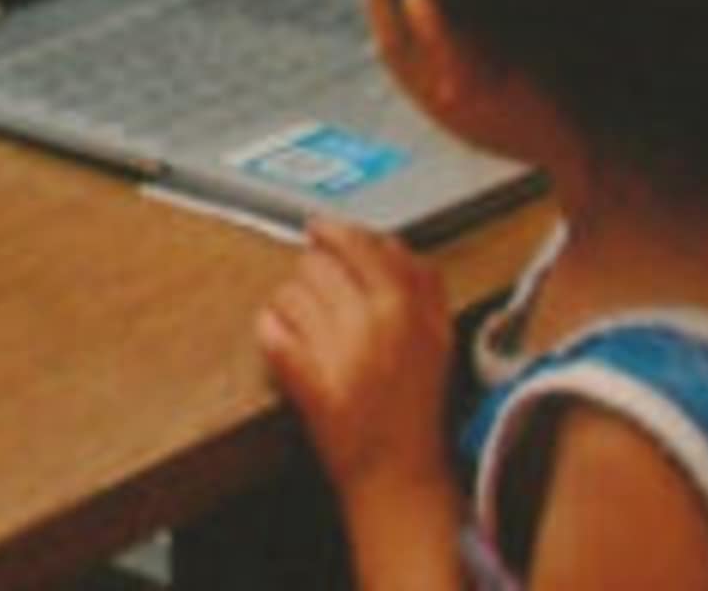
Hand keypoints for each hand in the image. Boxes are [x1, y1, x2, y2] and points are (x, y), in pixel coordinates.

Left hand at [259, 221, 460, 580]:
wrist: (397, 474)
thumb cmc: (417, 410)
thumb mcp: (439, 339)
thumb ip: (422, 286)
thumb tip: (392, 244)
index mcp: (407, 307)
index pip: (359, 243)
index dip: (335, 235)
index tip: (322, 233)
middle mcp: (371, 321)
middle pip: (315, 263)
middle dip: (313, 278)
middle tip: (322, 302)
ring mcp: (335, 348)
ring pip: (287, 293)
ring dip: (292, 308)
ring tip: (310, 333)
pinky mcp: (303, 376)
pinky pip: (268, 327)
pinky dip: (272, 334)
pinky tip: (289, 347)